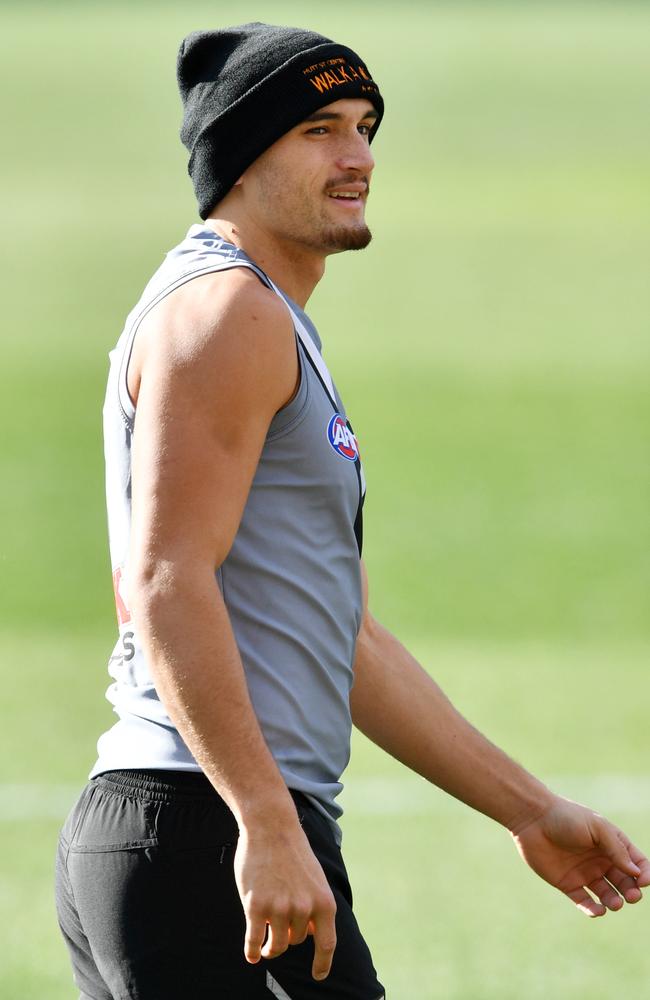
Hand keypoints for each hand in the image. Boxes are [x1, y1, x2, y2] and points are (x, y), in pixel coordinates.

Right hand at [233, 819, 336, 978]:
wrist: (271, 826)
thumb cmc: (291, 852)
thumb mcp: (314, 878)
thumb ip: (314, 906)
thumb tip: (309, 935)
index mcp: (324, 902)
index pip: (327, 944)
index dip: (322, 963)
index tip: (319, 975)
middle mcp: (304, 908)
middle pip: (295, 941)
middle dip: (288, 936)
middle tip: (279, 923)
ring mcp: (280, 908)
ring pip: (276, 944)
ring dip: (270, 948)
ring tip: (265, 946)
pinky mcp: (256, 906)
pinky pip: (254, 940)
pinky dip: (253, 951)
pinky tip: (252, 954)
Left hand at [511, 795, 649, 915]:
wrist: (533, 819)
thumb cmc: (566, 817)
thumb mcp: (596, 827)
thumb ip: (616, 849)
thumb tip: (635, 872)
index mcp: (611, 844)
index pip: (636, 862)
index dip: (644, 873)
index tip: (643, 881)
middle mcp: (600, 860)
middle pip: (625, 882)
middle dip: (632, 891)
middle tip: (632, 896)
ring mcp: (585, 873)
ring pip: (608, 895)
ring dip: (615, 902)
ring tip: (615, 903)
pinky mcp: (568, 884)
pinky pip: (584, 902)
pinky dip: (593, 909)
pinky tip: (598, 910)